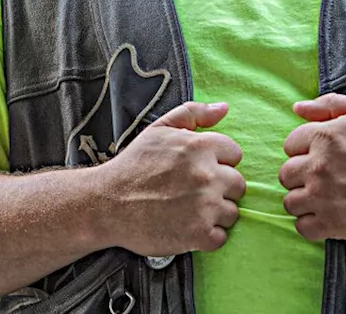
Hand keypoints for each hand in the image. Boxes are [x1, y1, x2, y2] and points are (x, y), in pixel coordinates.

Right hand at [98, 101, 245, 256]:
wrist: (107, 203)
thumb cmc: (134, 165)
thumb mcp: (159, 129)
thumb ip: (194, 113)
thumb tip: (224, 108)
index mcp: (199, 147)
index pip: (235, 154)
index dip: (218, 162)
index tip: (199, 169)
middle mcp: (207, 175)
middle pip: (238, 184)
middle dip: (220, 188)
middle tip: (194, 191)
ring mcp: (205, 207)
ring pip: (232, 212)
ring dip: (215, 213)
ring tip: (189, 210)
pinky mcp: (199, 235)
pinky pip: (221, 237)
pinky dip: (207, 236)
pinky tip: (187, 227)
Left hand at [279, 94, 345, 244]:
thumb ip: (329, 105)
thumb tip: (297, 109)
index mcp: (324, 137)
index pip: (290, 145)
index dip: (305, 151)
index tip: (322, 158)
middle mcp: (319, 166)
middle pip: (286, 174)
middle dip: (301, 177)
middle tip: (324, 180)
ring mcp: (323, 197)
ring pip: (290, 202)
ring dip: (304, 201)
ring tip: (325, 200)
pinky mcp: (333, 224)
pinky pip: (302, 227)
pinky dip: (312, 225)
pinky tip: (328, 217)